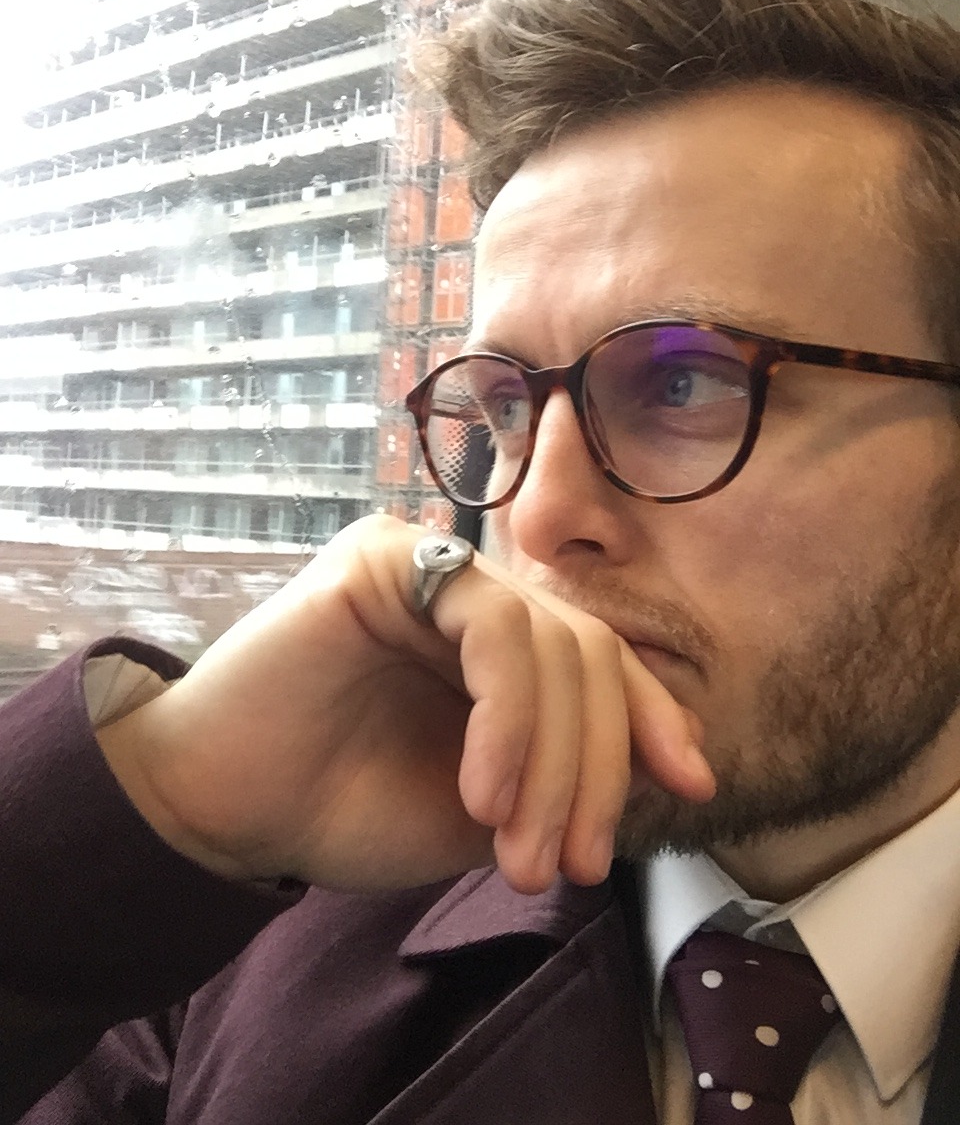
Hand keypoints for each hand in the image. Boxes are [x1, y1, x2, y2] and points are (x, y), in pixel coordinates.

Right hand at [97, 515, 714, 894]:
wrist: (227, 813)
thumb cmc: (349, 808)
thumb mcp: (490, 804)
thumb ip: (562, 771)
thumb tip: (671, 764)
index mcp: (496, 640)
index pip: (599, 657)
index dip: (651, 716)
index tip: (690, 784)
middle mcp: (470, 590)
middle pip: (586, 653)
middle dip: (597, 768)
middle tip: (576, 865)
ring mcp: (430, 565)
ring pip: (549, 644)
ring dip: (552, 763)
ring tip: (521, 853)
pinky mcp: (388, 559)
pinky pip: (492, 629)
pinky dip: (507, 719)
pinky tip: (481, 794)